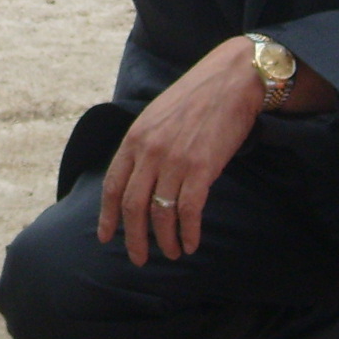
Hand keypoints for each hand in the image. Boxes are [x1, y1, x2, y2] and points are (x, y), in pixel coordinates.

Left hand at [98, 36, 262, 265]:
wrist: (232, 80)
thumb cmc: (197, 97)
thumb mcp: (157, 116)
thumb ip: (145, 145)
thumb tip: (139, 177)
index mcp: (135, 138)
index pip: (113, 185)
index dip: (108, 216)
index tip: (106, 237)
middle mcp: (149, 151)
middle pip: (132, 206)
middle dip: (134, 238)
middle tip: (139, 259)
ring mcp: (174, 160)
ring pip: (160, 213)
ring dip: (165, 240)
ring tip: (173, 253)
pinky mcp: (201, 168)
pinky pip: (188, 211)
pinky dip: (189, 232)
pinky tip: (192, 244)